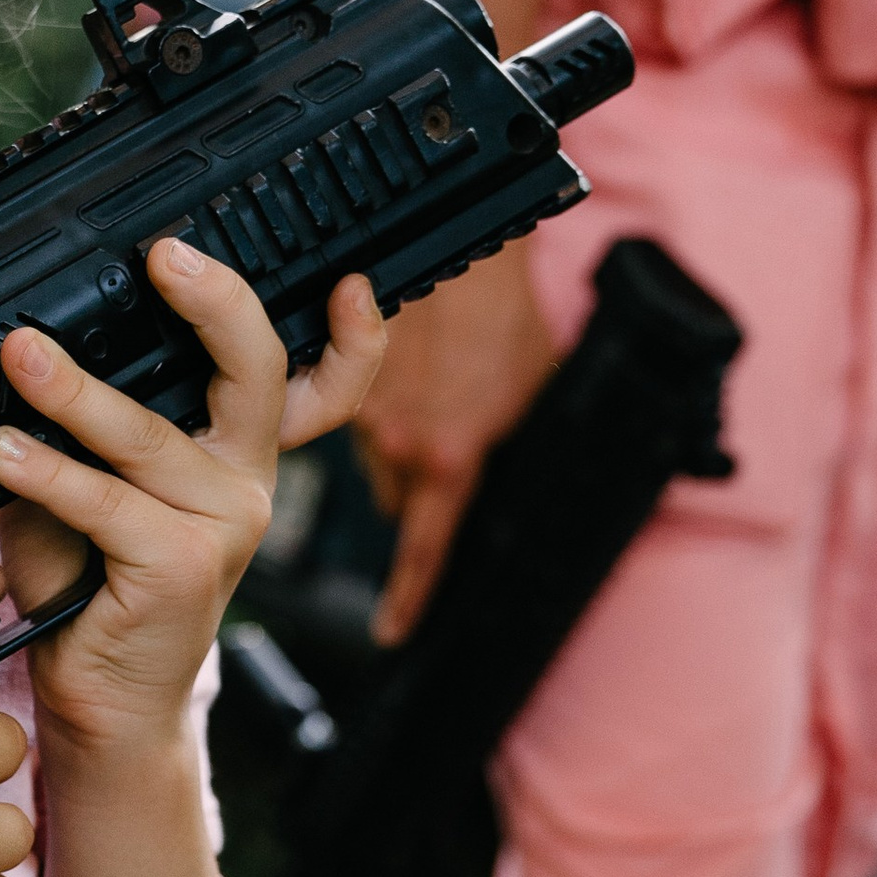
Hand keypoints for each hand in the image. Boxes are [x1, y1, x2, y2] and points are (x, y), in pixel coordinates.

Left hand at [0, 243, 385, 764]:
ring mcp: (223, 527)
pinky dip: (48, 472)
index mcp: (237, 455)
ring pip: (149, 435)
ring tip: (21, 356)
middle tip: (162, 257)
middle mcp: (245, 483)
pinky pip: (107, 502)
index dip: (356, 339)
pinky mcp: (182, 568)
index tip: (348, 282)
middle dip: (216, 302)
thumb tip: (31, 354)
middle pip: (257, 373)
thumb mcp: (91, 490)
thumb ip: (82, 429)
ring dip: (75, 391)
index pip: (319, 388)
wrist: (103, 704)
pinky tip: (4, 452)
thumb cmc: (94, 589)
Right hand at [354, 251, 557, 643]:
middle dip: (416, 488)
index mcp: (448, 460)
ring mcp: (363, 415)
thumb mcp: (534, 392)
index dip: (408, 598)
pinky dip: (381, 411)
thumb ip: (513, 449)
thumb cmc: (505, 315)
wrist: (454, 244)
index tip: (392, 632)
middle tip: (447, 449)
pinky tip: (413, 374)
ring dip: (399, 445)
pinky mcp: (342, 383)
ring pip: (376, 460)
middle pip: (397, 502)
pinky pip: (359, 421)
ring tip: (436, 395)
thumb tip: (517, 483)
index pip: (424, 551)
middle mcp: (396, 446)